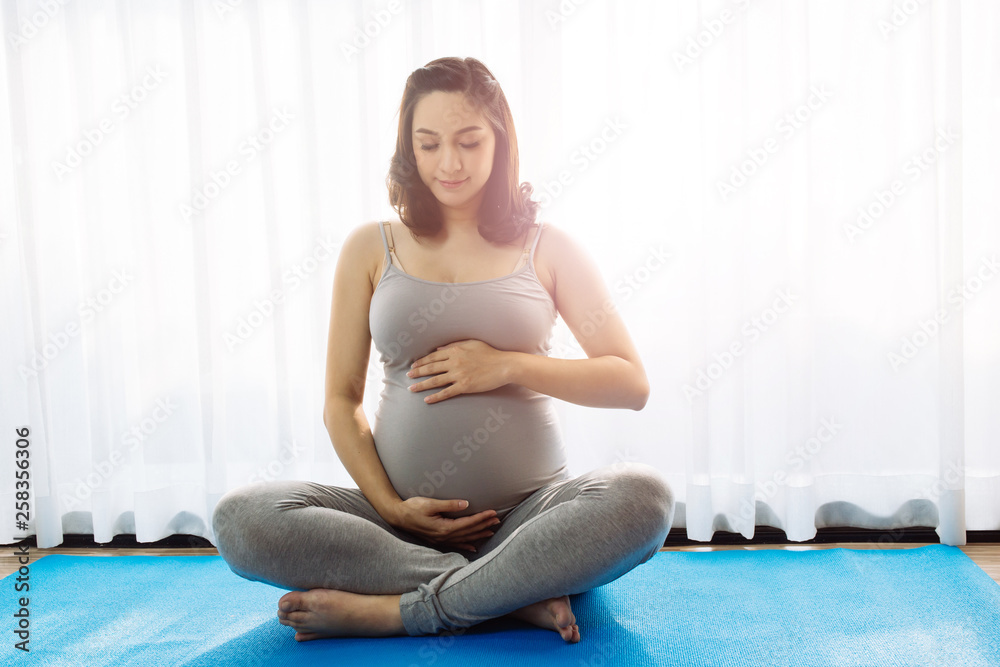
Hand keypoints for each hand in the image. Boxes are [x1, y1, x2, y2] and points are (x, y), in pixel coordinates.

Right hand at [386, 497, 500, 552]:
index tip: (493, 513)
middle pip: (468, 532)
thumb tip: (466, 504)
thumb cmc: (412, 508)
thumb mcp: (430, 503)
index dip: (481, 518)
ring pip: (464, 539)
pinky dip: (466, 546)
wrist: (397, 516)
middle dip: (484, 526)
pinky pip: (455, 545)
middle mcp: (444, 536)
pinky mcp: (437, 540)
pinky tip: (474, 547)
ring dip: (478, 535)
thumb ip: (449, 505)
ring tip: (491, 531)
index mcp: (443, 527)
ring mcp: (440, 540)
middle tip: (497, 521)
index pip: (467, 523)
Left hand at [406, 339, 511, 403]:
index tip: (413, 366)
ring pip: (435, 380)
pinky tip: (427, 400)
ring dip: (422, 385)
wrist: (503, 365)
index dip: (421, 362)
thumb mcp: (471, 343)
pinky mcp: (465, 386)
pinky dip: (435, 396)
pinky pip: (446, 392)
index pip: (433, 357)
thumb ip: (453, 345)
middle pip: (431, 368)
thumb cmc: (489, 353)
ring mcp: (459, 375)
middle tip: (408, 376)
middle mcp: (454, 362)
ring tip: (411, 388)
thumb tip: (438, 350)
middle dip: (418, 372)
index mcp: (455, 351)